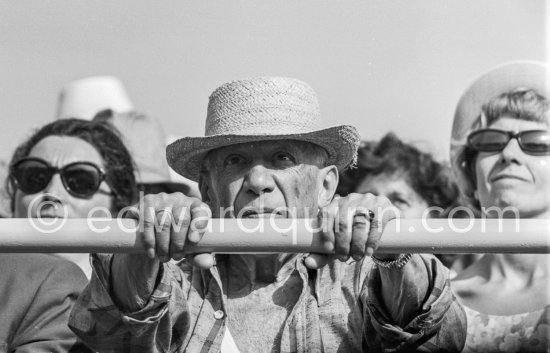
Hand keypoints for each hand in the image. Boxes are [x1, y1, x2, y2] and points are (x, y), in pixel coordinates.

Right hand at [112, 192, 211, 311]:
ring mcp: (164, 199)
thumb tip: (207, 264)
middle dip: (178, 242)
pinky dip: (149, 240)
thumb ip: (200, 255)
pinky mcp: (148, 202)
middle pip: (181, 219)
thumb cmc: (180, 237)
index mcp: (197, 206)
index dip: (198, 225)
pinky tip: (152, 252)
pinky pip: (147, 221)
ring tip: (164, 258)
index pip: (201, 211)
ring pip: (163, 222)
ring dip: (163, 244)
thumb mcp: (192, 246)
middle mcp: (181, 199)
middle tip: (176, 257)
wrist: (156, 226)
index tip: (193, 241)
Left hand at [304, 193, 397, 268]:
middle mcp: (351, 199)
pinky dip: (371, 239)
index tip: (329, 250)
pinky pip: (376, 222)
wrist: (384, 231)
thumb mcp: (338, 246)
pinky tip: (369, 251)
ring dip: (357, 243)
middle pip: (343, 221)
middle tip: (345, 258)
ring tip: (357, 257)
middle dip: (342, 242)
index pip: (326, 214)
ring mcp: (368, 200)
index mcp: (336, 204)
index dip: (326, 232)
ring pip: (359, 222)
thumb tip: (307, 263)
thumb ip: (323, 254)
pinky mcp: (383, 205)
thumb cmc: (354, 238)